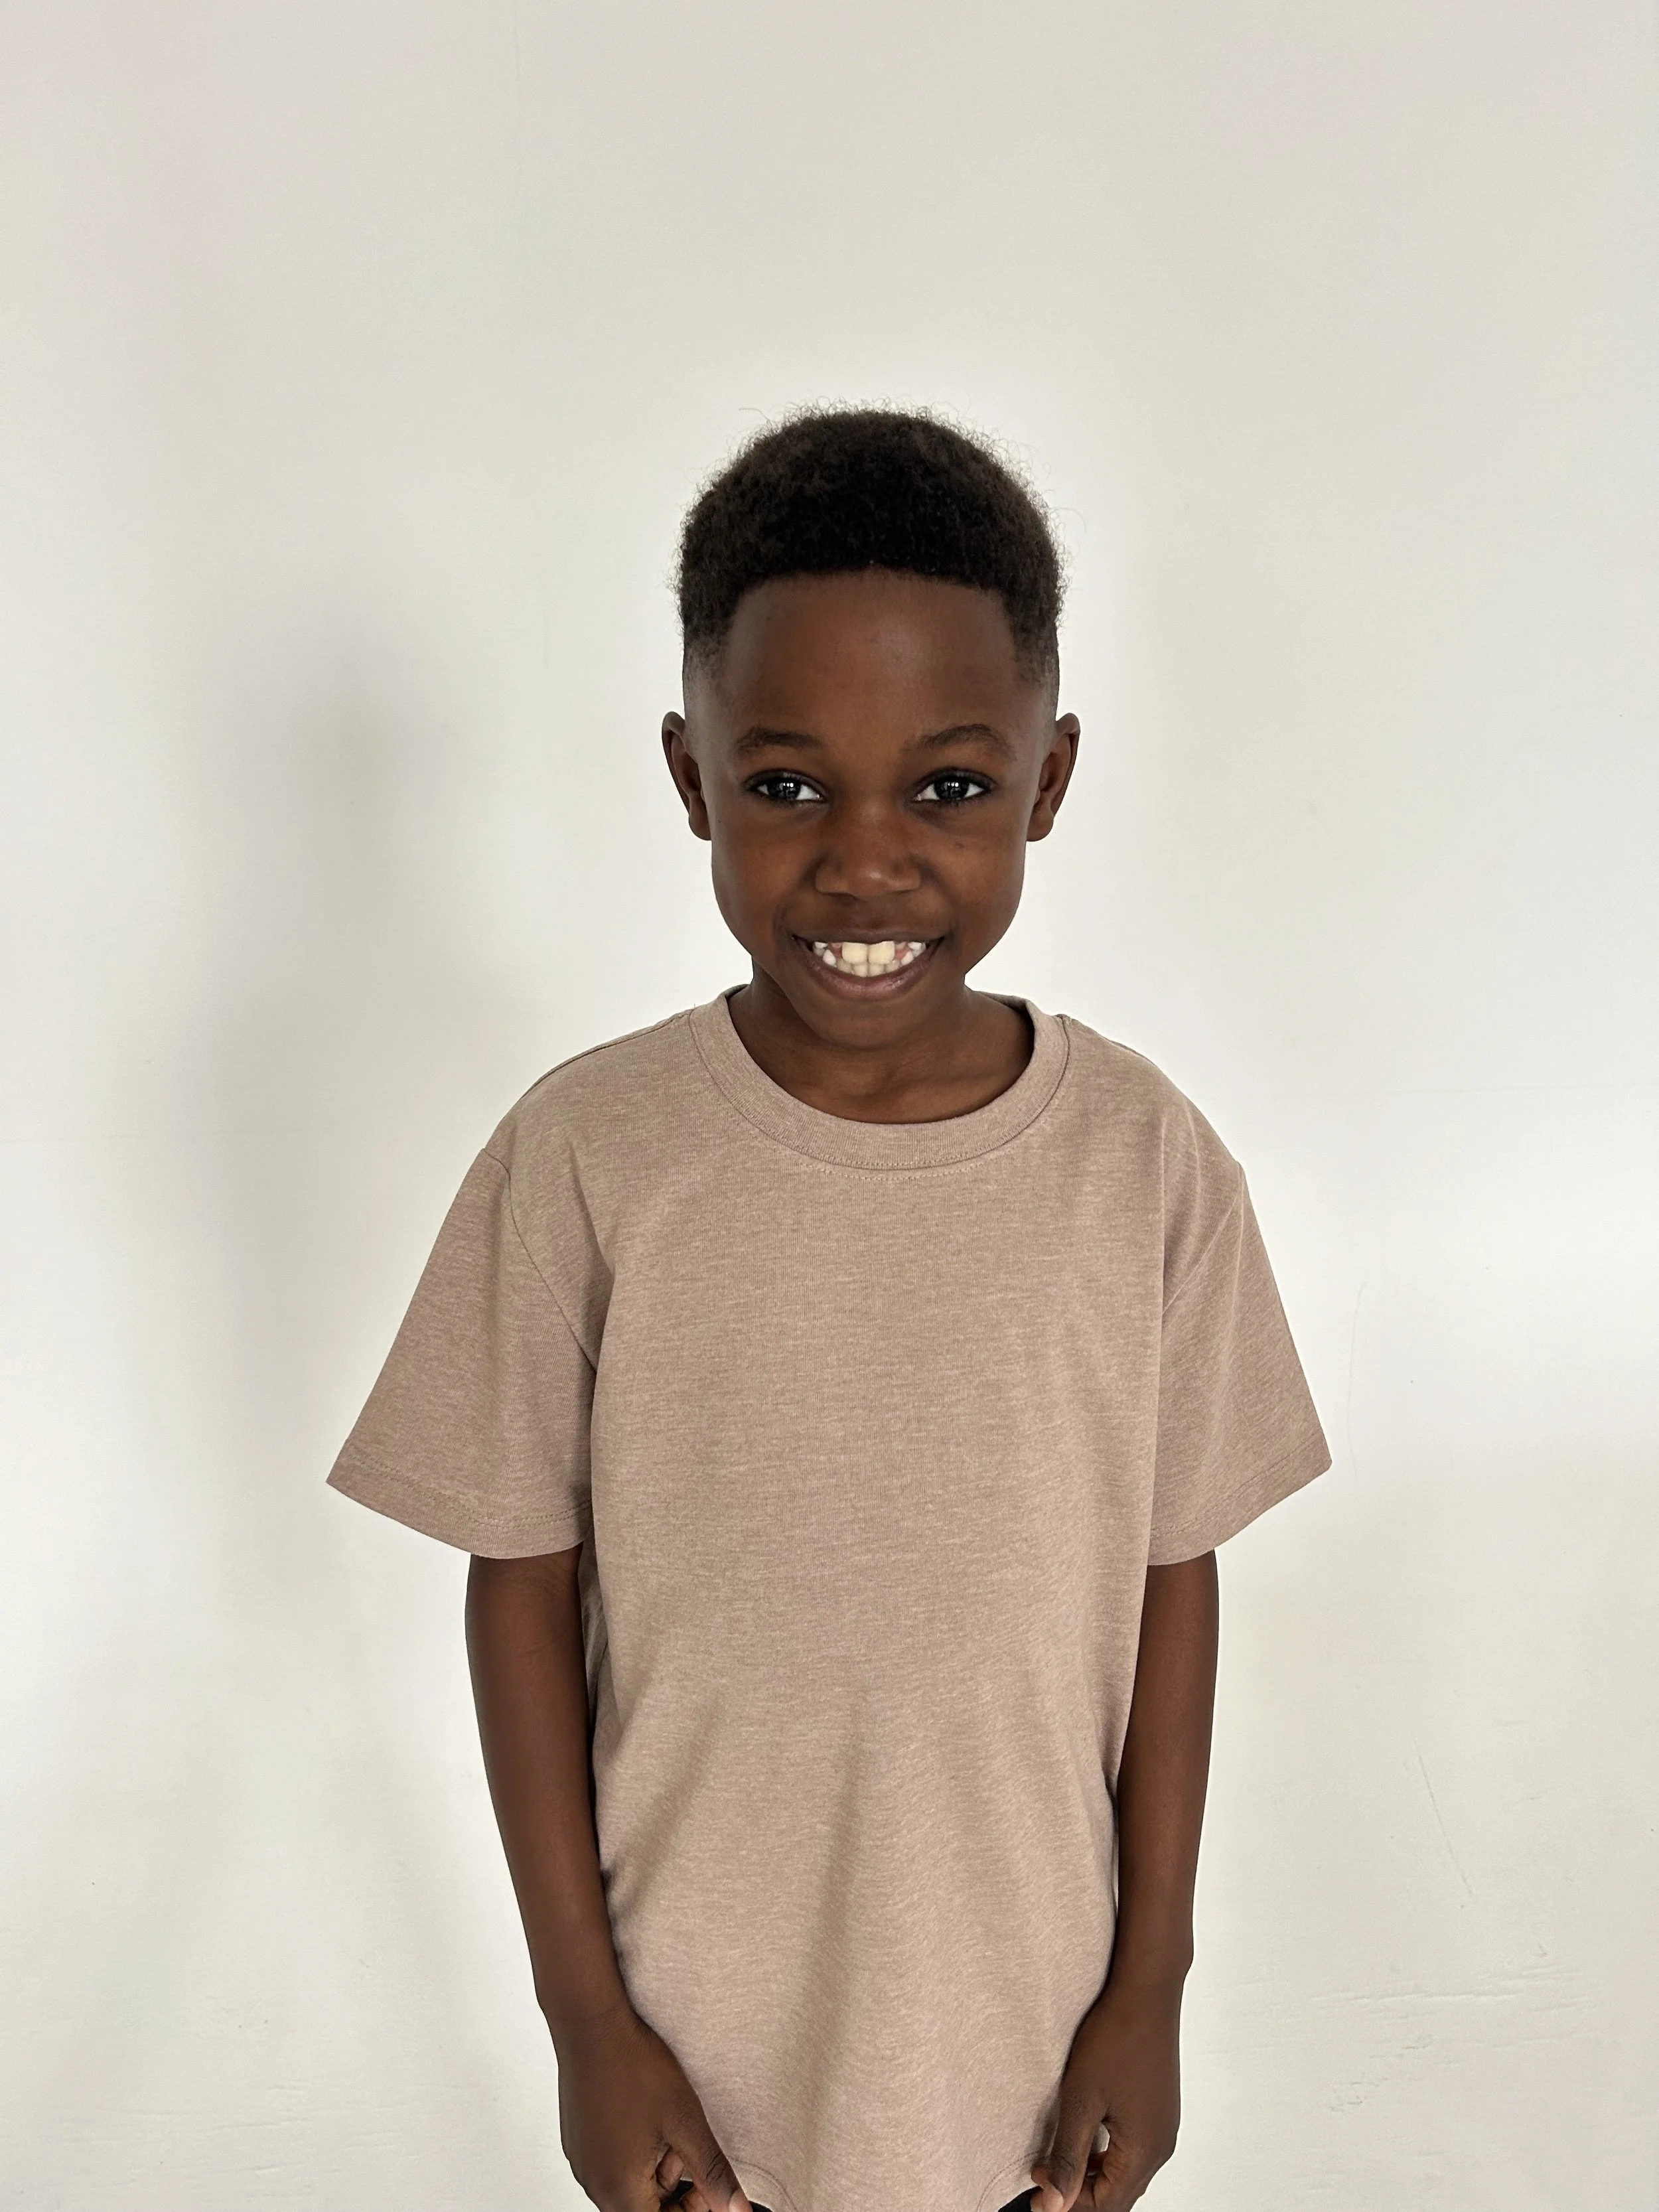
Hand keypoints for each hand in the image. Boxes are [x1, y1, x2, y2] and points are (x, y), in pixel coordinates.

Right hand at [555, 2000, 750, 2211]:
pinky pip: (611, 2164)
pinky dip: (635, 2152)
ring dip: (656, 2169)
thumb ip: (713, 2173)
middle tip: (690, 2148)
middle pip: (644, 2208)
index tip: (709, 2187)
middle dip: (676, 2188)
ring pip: (629, 2185)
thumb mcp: (686, 2121)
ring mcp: (583, 2162)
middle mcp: (594, 2184)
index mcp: (620, 2190)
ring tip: (670, 2125)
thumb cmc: (633, 2068)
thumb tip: (737, 2208)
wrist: (591, 2024)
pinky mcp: (578, 2142)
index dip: (692, 2209)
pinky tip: (648, 2117)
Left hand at [1028, 1980, 1182, 2211]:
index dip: (1068, 2203)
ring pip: (1125, 2172)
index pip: (1106, 2204)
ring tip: (1055, 2156)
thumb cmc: (1117, 2038)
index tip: (1036, 2192)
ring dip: (1091, 2172)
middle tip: (1041, 2174)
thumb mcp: (1081, 2099)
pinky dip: (1106, 2153)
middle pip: (1118, 2193)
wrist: (1147, 1992)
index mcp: (1145, 2151)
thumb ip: (1068, 2156)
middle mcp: (1161, 2146)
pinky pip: (1133, 2149)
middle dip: (1078, 2191)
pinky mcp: (1159, 2110)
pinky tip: (1084, 2135)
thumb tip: (1054, 2203)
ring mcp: (1164, 2127)